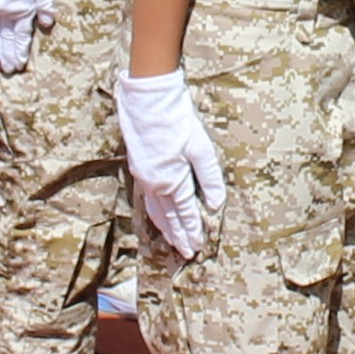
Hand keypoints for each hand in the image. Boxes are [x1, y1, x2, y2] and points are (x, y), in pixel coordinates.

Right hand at [117, 71, 226, 259]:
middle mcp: (154, 184)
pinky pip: (147, 198)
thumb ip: (209, 178)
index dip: (193, 231)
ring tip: (173, 240)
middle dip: (178, 236)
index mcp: (170, 181)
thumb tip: (216, 204)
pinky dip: (155, 212)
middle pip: (168, 217)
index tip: (198, 247)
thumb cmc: (177, 121)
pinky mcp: (139, 167)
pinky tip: (158, 214)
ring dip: (165, 227)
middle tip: (187, 253)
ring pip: (155, 210)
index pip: (185, 214)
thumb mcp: (201, 148)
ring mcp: (143, 176)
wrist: (147, 100)